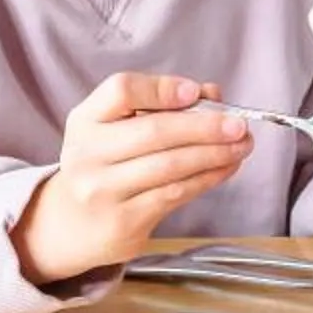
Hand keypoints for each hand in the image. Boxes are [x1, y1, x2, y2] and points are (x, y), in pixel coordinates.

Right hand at [12, 73, 253, 285]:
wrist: (71, 224)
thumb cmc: (105, 165)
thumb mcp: (116, 128)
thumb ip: (161, 106)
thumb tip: (213, 97)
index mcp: (86, 120)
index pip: (122, 91)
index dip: (162, 89)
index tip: (197, 92)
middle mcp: (88, 154)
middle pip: (154, 131)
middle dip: (205, 126)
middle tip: (238, 124)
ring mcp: (102, 190)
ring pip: (170, 166)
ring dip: (214, 154)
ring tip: (242, 146)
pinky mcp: (123, 221)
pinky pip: (174, 194)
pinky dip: (207, 178)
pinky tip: (225, 168)